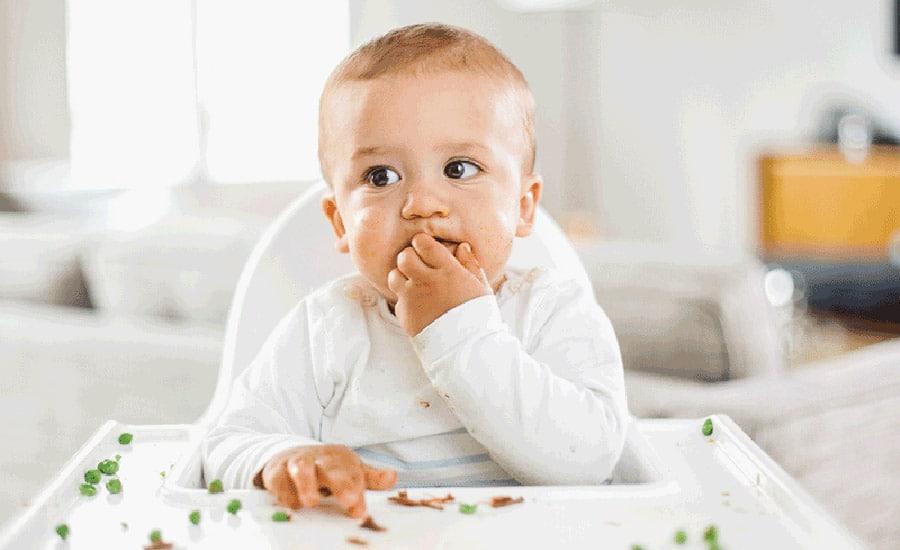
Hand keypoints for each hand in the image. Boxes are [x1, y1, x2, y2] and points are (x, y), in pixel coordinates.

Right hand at [256, 445, 396, 517]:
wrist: (291, 454)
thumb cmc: (327, 468)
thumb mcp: (351, 470)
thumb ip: (371, 478)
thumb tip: (392, 477)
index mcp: (341, 459)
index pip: (352, 474)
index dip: (357, 490)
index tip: (360, 511)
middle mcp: (320, 459)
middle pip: (331, 468)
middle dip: (340, 483)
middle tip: (349, 499)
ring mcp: (298, 462)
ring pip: (302, 468)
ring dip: (306, 483)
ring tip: (311, 501)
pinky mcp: (278, 470)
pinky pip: (279, 479)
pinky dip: (284, 491)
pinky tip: (292, 504)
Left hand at [387, 233, 491, 335]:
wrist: (466, 348)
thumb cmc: (477, 317)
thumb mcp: (482, 287)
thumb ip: (470, 264)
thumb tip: (462, 247)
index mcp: (447, 271)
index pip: (423, 243)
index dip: (423, 243)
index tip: (427, 249)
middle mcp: (427, 281)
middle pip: (404, 256)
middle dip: (410, 257)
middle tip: (419, 265)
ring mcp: (413, 298)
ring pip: (394, 275)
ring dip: (402, 276)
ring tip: (415, 284)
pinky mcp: (405, 314)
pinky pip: (398, 298)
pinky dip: (405, 298)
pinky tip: (419, 304)